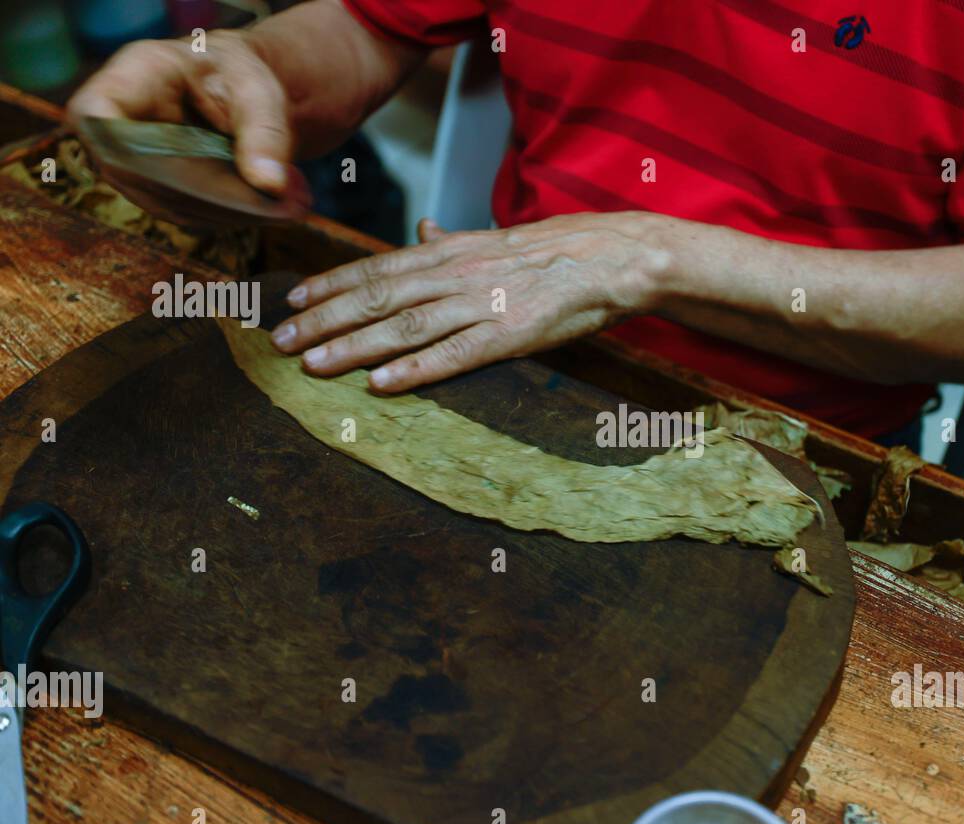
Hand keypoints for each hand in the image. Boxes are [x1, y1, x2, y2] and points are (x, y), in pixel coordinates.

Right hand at [67, 31, 292, 213]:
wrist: (237, 90)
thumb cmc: (241, 78)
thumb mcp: (260, 94)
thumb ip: (266, 134)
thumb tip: (270, 186)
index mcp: (136, 76)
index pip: (93, 115)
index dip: (116, 147)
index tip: (174, 172)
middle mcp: (119, 119)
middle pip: (127, 171)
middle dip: (193, 193)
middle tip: (256, 201)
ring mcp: (129, 157)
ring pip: (154, 199)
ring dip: (210, 210)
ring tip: (267, 207)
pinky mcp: (149, 185)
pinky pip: (175, 210)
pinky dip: (215, 215)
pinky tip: (252, 211)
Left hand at [275, 212, 671, 391]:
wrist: (613, 257)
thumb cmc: (557, 250)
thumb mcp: (497, 238)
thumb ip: (454, 240)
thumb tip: (422, 231)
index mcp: (452, 251)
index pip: (378, 267)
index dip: (332, 284)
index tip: (294, 301)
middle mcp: (456, 274)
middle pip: (378, 297)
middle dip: (325, 320)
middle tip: (282, 342)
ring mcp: (481, 304)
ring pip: (404, 326)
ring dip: (354, 347)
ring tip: (313, 365)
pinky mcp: (509, 335)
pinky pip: (453, 355)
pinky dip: (414, 371)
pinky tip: (380, 385)